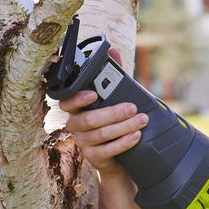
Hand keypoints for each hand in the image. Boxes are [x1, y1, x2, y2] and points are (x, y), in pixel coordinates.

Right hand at [59, 48, 147, 175]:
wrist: (120, 154)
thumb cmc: (114, 120)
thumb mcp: (114, 97)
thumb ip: (113, 76)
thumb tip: (112, 50)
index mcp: (77, 108)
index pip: (66, 102)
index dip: (77, 98)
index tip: (94, 94)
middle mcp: (76, 125)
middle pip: (88, 119)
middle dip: (112, 113)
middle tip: (132, 107)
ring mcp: (84, 143)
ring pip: (100, 134)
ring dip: (123, 126)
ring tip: (142, 120)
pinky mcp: (94, 158)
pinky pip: (107, 151)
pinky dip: (124, 142)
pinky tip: (136, 136)